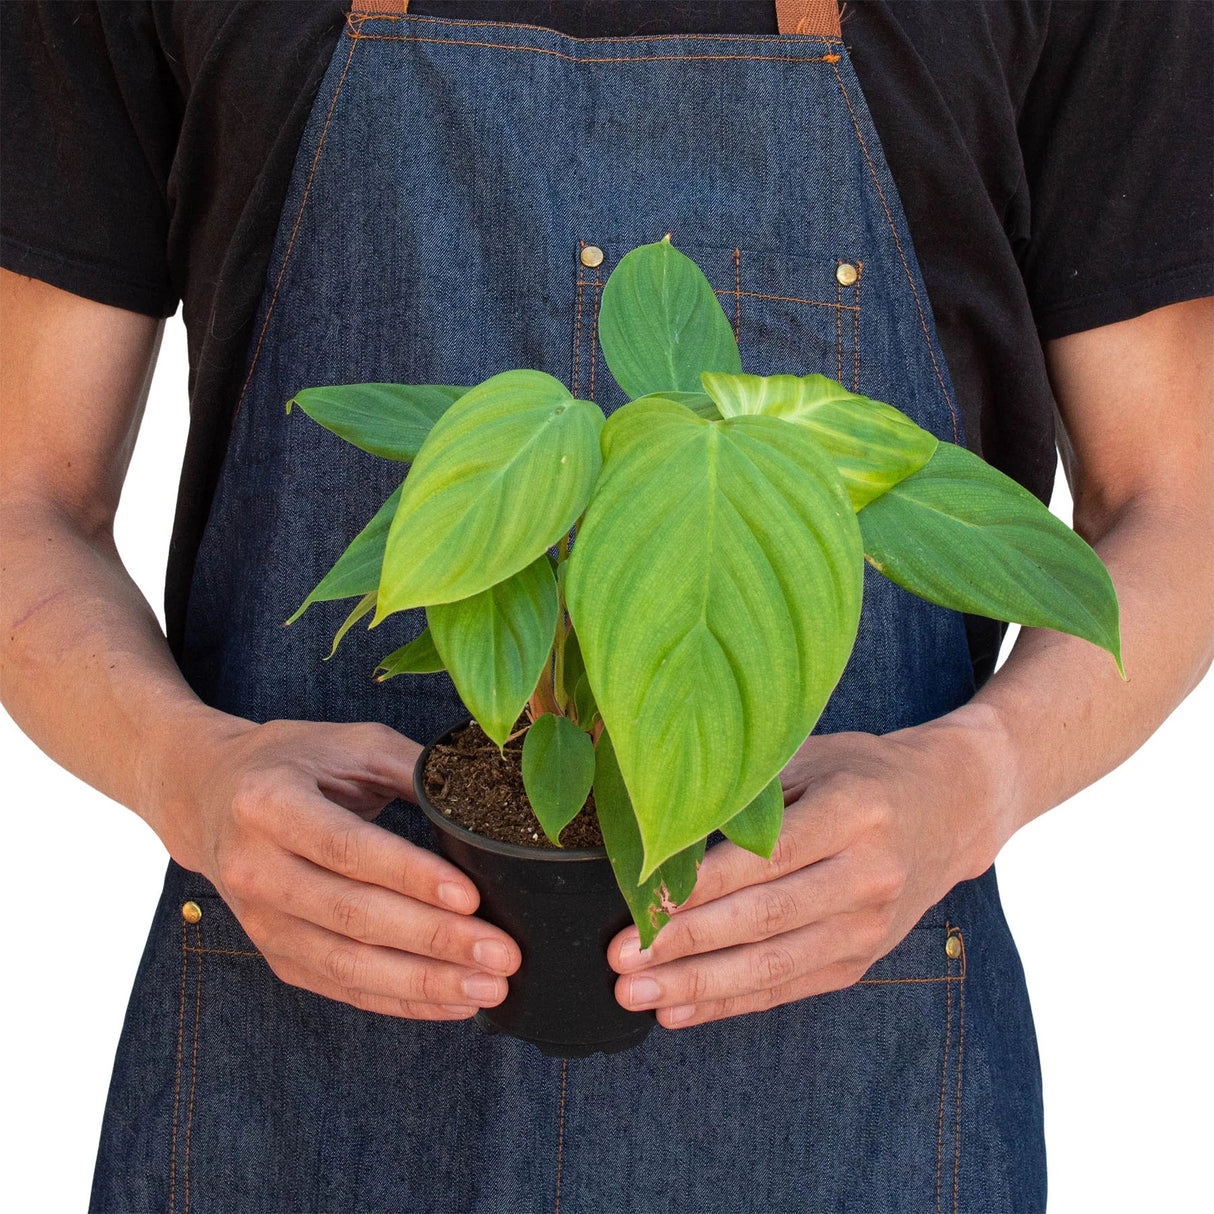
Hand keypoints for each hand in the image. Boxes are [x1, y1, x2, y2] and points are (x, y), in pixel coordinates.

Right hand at [151, 715, 521, 1020]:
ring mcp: (260, 921)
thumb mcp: (350, 744)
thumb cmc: (293, 762)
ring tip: (488, 989)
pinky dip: (399, 1001)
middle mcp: (255, 867)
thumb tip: (489, 798)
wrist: (208, 796)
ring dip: (423, 984)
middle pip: (352, 915)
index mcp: (270, 803)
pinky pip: (341, 988)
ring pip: (347, 965)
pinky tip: (451, 1004)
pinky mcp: (275, 954)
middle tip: (501, 954)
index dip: (410, 877)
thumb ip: (414, 768)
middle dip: (434, 940)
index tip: (471, 897)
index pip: (347, 848)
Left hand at [607, 717, 1006, 1027]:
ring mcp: (869, 926)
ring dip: (698, 986)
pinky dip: (730, 1003)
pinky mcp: (862, 961)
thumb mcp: (813, 755)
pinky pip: (788, 989)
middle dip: (685, 944)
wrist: (951, 808)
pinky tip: (680, 1011)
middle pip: (765, 919)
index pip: (768, 858)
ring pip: (773, 966)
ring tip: (635, 994)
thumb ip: (751, 789)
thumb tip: (662, 821)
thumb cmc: (863, 772)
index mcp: (854, 812)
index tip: (644, 903)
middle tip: (621, 959)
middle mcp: (868, 874)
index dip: (703, 887)